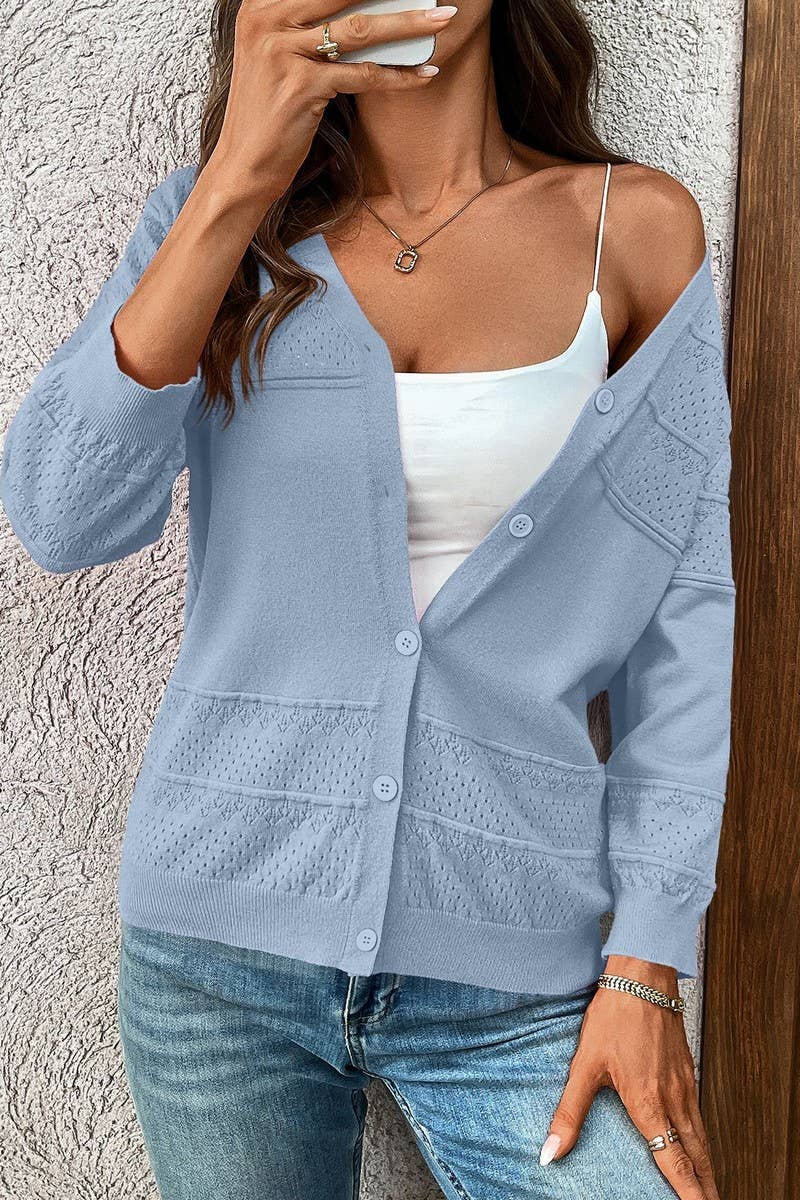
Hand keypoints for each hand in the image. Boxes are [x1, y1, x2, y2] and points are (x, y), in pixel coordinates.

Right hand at [208, 0, 457, 202]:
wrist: (245, 163)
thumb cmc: (269, 111)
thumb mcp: (279, 55)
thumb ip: (308, 25)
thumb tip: (370, 8)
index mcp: (260, 6)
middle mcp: (266, 20)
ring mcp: (281, 51)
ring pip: (360, 29)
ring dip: (408, 24)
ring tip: (442, 20)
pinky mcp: (300, 86)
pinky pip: (362, 75)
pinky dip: (397, 75)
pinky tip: (423, 73)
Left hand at [540, 956, 719, 1199]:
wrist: (642, 977)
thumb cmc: (613, 1016)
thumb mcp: (584, 1065)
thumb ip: (569, 1113)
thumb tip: (550, 1152)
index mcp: (648, 1103)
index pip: (674, 1161)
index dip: (687, 1192)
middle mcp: (673, 1098)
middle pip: (696, 1155)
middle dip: (704, 1187)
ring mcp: (684, 1083)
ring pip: (702, 1136)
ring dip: (707, 1166)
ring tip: (708, 1188)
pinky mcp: (687, 1069)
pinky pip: (700, 1113)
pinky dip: (704, 1138)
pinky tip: (698, 1141)